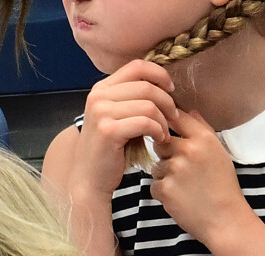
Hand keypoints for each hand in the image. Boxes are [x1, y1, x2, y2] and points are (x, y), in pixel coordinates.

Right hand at [68, 60, 178, 201]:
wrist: (90, 180)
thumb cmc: (110, 152)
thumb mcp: (119, 119)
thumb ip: (133, 101)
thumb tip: (164, 88)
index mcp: (101, 89)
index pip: (137, 66)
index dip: (160, 75)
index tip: (171, 91)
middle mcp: (98, 96)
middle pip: (146, 86)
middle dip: (167, 103)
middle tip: (174, 119)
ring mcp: (101, 112)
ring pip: (148, 105)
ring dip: (163, 120)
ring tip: (165, 134)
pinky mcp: (109, 131)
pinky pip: (145, 122)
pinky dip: (158, 131)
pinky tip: (160, 140)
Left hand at [150, 110, 253, 247]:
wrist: (226, 221)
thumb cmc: (224, 188)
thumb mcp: (220, 153)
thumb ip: (203, 130)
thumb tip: (188, 111)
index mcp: (204, 139)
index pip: (176, 117)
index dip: (170, 126)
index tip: (172, 137)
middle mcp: (188, 151)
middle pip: (160, 142)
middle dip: (166, 155)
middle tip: (183, 171)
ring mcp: (175, 170)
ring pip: (156, 165)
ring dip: (165, 176)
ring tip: (185, 188)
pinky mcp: (165, 189)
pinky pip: (154, 184)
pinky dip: (164, 193)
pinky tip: (181, 199)